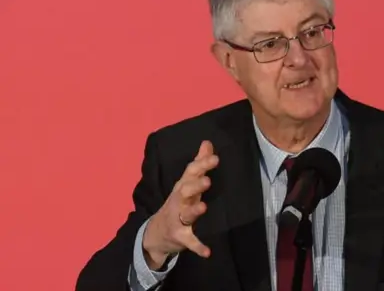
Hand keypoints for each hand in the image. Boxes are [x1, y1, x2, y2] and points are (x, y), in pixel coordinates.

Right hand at [142, 140, 216, 269]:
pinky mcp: (180, 236)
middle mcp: (178, 201)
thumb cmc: (178, 203)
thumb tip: (207, 142)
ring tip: (203, 208)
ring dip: (194, 211)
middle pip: (185, 191)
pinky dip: (198, 247)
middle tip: (207, 181)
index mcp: (182, 187)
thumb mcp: (187, 183)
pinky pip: (190, 241)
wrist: (156, 233)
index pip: (190, 172)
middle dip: (195, 186)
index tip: (215, 158)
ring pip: (186, 214)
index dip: (202, 165)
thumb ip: (198, 163)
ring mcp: (178, 219)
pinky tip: (207, 252)